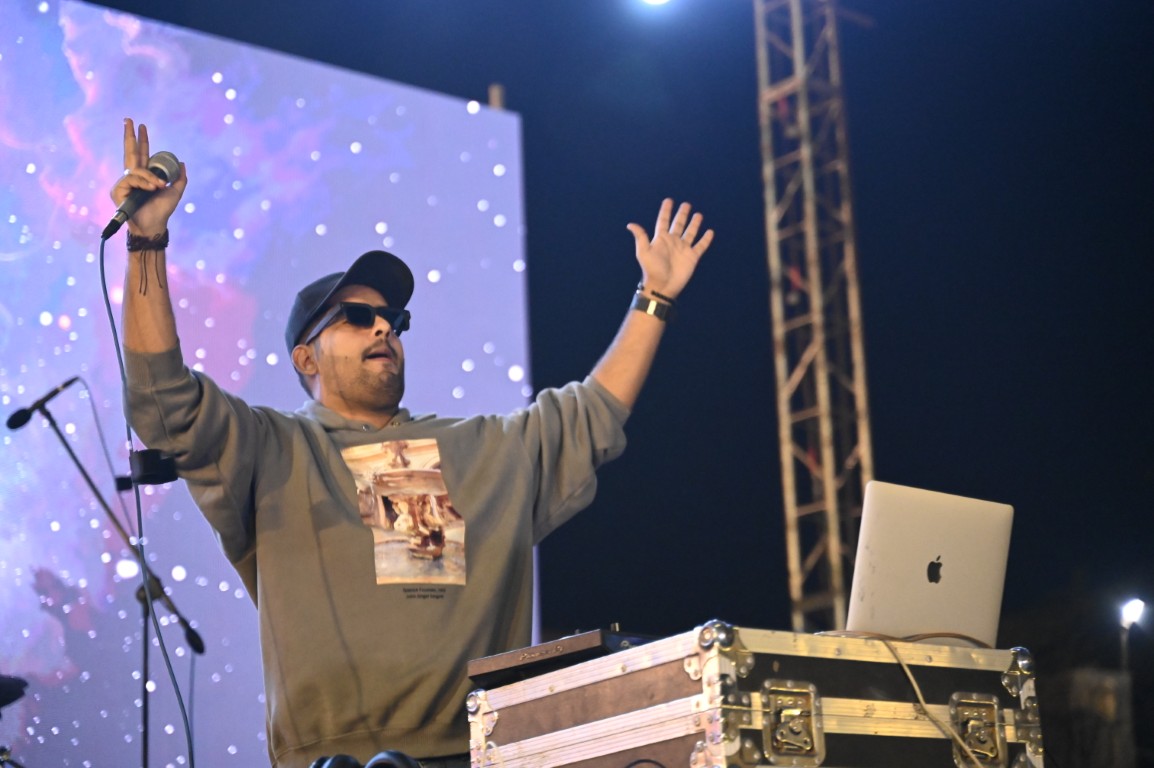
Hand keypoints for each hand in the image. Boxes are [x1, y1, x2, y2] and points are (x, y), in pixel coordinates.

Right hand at [109, 118, 186, 236]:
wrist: (154, 224)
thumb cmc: (162, 210)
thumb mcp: (176, 191)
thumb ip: (180, 178)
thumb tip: (182, 163)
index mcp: (145, 175)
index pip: (143, 154)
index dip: (142, 140)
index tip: (141, 126)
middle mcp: (132, 176)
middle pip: (131, 152)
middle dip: (130, 135)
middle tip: (129, 119)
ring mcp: (124, 182)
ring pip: (137, 170)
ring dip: (150, 178)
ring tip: (159, 187)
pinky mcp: (118, 189)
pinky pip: (132, 178)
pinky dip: (144, 183)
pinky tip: (151, 189)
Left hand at [626, 199, 713, 299]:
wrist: (663, 286)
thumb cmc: (652, 269)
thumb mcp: (644, 252)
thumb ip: (641, 237)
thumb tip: (630, 224)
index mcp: (661, 239)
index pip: (664, 221)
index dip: (666, 211)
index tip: (669, 201)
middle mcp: (673, 242)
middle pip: (678, 224)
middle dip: (682, 214)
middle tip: (686, 204)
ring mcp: (683, 249)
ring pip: (690, 233)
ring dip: (694, 224)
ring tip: (698, 215)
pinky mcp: (692, 257)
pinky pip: (700, 246)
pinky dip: (705, 239)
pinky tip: (710, 232)